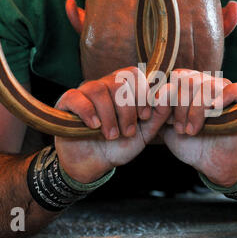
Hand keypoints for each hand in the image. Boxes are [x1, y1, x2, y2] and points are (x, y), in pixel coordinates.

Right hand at [54, 67, 170, 182]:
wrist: (94, 164)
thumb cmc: (120, 145)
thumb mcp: (144, 133)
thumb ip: (159, 114)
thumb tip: (170, 90)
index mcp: (123, 89)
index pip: (133, 73)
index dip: (141, 93)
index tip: (144, 117)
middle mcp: (104, 85)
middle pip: (118, 80)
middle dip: (126, 109)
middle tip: (127, 132)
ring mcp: (84, 92)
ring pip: (98, 89)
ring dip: (109, 115)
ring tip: (112, 135)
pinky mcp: (67, 102)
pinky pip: (76, 97)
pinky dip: (88, 112)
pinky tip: (95, 126)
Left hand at [160, 70, 236, 186]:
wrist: (212, 165)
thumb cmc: (191, 144)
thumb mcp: (168, 127)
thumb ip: (158, 112)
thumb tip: (146, 98)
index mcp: (191, 87)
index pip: (178, 76)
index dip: (169, 96)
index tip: (165, 120)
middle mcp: (209, 84)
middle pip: (191, 79)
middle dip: (180, 105)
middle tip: (180, 128)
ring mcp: (228, 91)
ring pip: (208, 85)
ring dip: (196, 109)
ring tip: (191, 130)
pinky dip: (224, 98)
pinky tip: (213, 112)